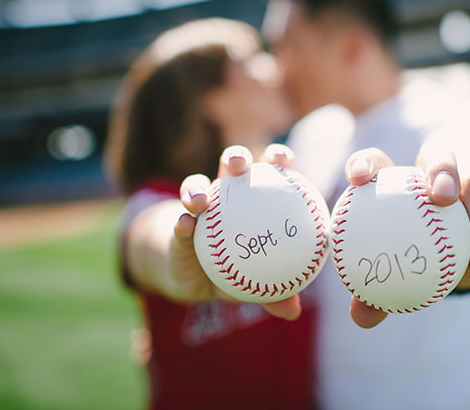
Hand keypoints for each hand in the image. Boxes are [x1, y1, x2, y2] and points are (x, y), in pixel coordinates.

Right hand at [174, 144, 302, 320]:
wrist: (197, 280)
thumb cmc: (238, 272)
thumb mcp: (256, 284)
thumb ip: (275, 293)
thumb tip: (293, 311)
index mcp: (254, 198)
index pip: (269, 172)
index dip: (277, 158)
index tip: (284, 160)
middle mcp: (226, 196)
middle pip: (230, 167)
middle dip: (235, 157)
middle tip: (239, 164)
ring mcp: (199, 209)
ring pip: (195, 186)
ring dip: (196, 189)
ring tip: (201, 201)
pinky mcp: (177, 226)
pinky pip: (178, 222)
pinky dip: (182, 223)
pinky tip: (185, 225)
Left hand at [343, 144, 469, 328]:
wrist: (458, 228)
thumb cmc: (411, 246)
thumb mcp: (394, 264)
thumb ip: (374, 288)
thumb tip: (361, 317)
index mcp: (397, 176)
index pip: (374, 161)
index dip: (365, 165)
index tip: (357, 179)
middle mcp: (435, 168)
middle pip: (440, 156)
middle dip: (442, 172)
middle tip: (442, 199)